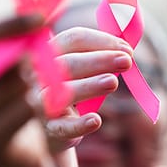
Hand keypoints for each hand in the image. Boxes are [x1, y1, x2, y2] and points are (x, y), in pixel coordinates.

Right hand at [0, 15, 62, 166]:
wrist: (13, 154)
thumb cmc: (4, 101)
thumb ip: (8, 44)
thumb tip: (36, 17)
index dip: (7, 25)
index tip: (40, 18)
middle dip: (23, 54)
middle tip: (39, 57)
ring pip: (13, 83)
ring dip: (32, 82)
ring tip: (29, 90)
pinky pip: (24, 107)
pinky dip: (37, 103)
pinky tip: (31, 110)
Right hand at [44, 27, 133, 152]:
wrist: (60, 123)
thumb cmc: (76, 84)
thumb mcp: (86, 66)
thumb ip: (104, 54)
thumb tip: (126, 49)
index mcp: (49, 52)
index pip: (73, 39)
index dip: (100, 41)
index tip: (126, 49)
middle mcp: (39, 74)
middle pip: (67, 63)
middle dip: (98, 61)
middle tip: (126, 61)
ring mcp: (41, 101)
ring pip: (61, 92)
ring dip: (89, 86)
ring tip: (113, 82)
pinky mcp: (50, 127)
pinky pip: (62, 126)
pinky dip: (79, 124)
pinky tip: (95, 121)